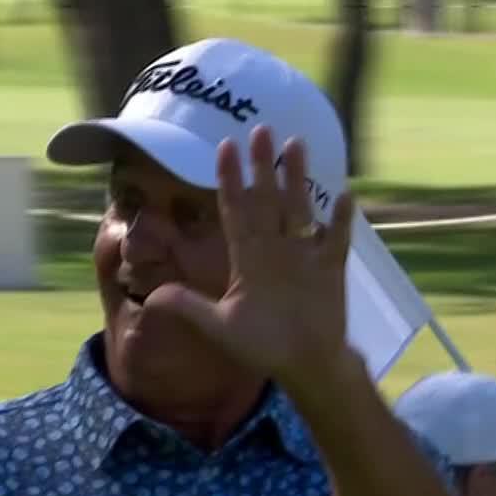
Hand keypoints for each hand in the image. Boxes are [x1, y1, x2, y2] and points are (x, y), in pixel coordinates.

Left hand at [145, 124, 357, 387]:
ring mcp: (303, 256)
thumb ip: (190, 307)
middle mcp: (274, 249)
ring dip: (297, 179)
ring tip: (295, 145)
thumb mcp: (219, 326)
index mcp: (248, 258)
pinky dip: (340, 221)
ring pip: (299, 208)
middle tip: (260, 129)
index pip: (236, 211)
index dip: (230, 181)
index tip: (224, 147)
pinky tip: (343, 195)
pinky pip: (336, 239)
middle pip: (267, 200)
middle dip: (262, 167)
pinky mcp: (330, 269)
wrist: (303, 366)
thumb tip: (151, 296)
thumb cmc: (263, 346)